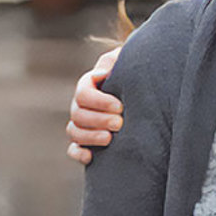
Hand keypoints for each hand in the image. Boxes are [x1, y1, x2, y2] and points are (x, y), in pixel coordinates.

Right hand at [66, 47, 123, 164]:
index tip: (120, 106)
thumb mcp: (125, 59)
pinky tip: (91, 156)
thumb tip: (101, 73)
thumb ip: (114, 61)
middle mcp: (82, 104)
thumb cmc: (134, 70)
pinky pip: (73, 149)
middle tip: (120, 123)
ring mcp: (82, 123)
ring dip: (90, 137)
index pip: (83, 93)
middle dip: (98, 120)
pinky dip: (78, 153)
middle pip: (78, 114)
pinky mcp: (86, 140)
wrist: (143, 86)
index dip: (99, 101)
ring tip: (110, 139)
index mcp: (89, 84)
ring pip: (74, 132)